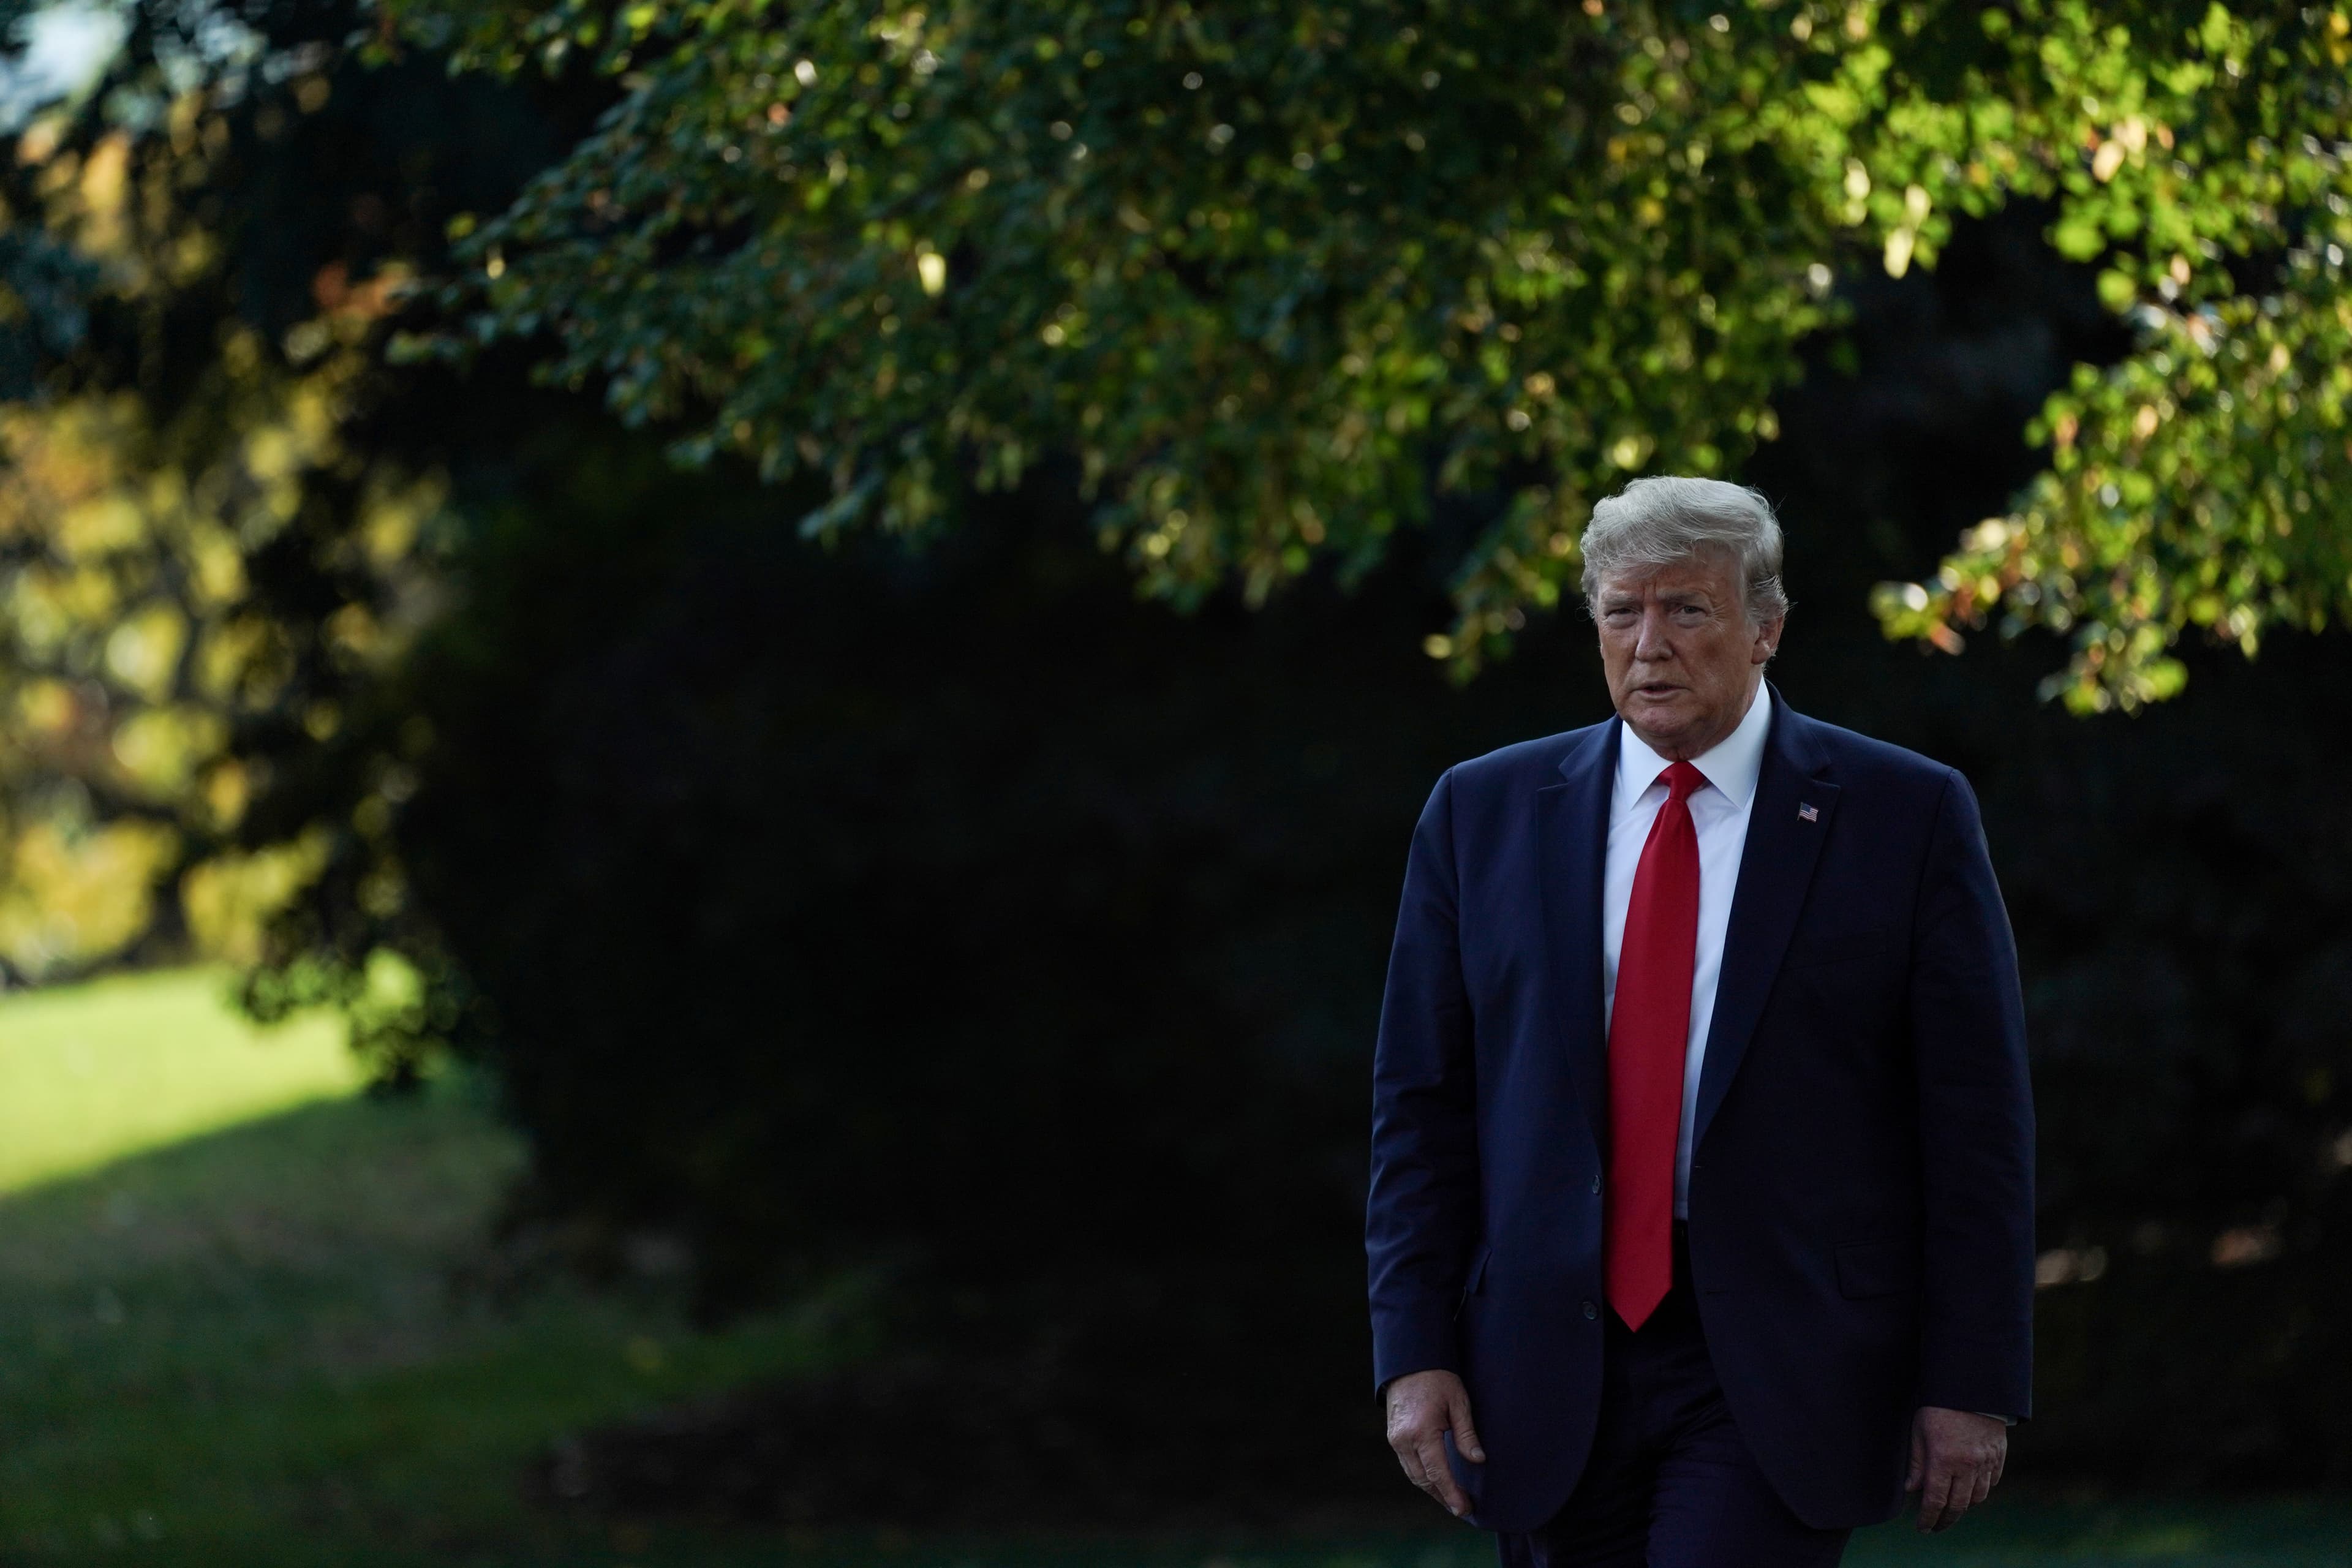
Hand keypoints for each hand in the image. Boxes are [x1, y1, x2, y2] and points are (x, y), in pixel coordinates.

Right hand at [1383, 1368, 1484, 1516]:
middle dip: (1443, 1496)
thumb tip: (1478, 1460)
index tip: (1464, 1509)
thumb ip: (1466, 1434)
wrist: (1409, 1363)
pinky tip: (1436, 1481)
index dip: (1451, 1494)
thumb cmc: (1437, 1379)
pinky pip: (1408, 1465)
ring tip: (1452, 1499)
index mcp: (1421, 1431)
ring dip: (1433, 1489)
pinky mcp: (1394, 1437)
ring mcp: (1396, 1440)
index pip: (1438, 1473)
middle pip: (1424, 1479)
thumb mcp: (1459, 1402)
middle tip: (1463, 1508)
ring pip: (1414, 1475)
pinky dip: (1423, 1476)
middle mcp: (1404, 1440)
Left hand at [1905, 1406, 2006, 1532]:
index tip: (1922, 1528)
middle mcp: (1967, 1466)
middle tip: (1936, 1526)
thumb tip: (1912, 1489)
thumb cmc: (1939, 1406)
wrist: (1972, 1386)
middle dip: (1945, 1520)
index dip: (1928, 1518)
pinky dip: (1981, 1489)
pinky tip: (1970, 1488)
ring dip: (1964, 1505)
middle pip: (1958, 1506)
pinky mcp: (1999, 1456)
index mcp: (1943, 1460)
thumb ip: (1917, 1463)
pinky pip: (1992, 1482)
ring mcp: (1986, 1462)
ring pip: (1977, 1497)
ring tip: (1952, 1507)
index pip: (1935, 1501)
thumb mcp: (1919, 1430)